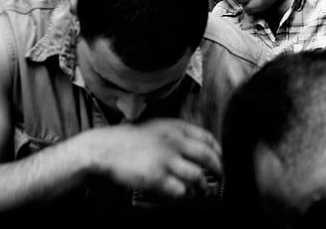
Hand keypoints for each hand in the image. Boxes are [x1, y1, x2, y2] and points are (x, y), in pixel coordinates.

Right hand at [81, 119, 221, 198]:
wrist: (105, 149)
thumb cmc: (129, 139)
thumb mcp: (157, 127)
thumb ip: (177, 134)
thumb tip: (197, 145)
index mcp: (176, 128)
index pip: (208, 138)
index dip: (218, 151)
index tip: (220, 158)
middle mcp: (175, 143)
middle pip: (208, 157)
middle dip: (218, 169)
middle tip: (220, 177)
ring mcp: (166, 161)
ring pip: (197, 176)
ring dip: (203, 187)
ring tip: (204, 192)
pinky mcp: (156, 178)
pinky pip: (180, 191)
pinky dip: (185, 196)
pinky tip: (185, 197)